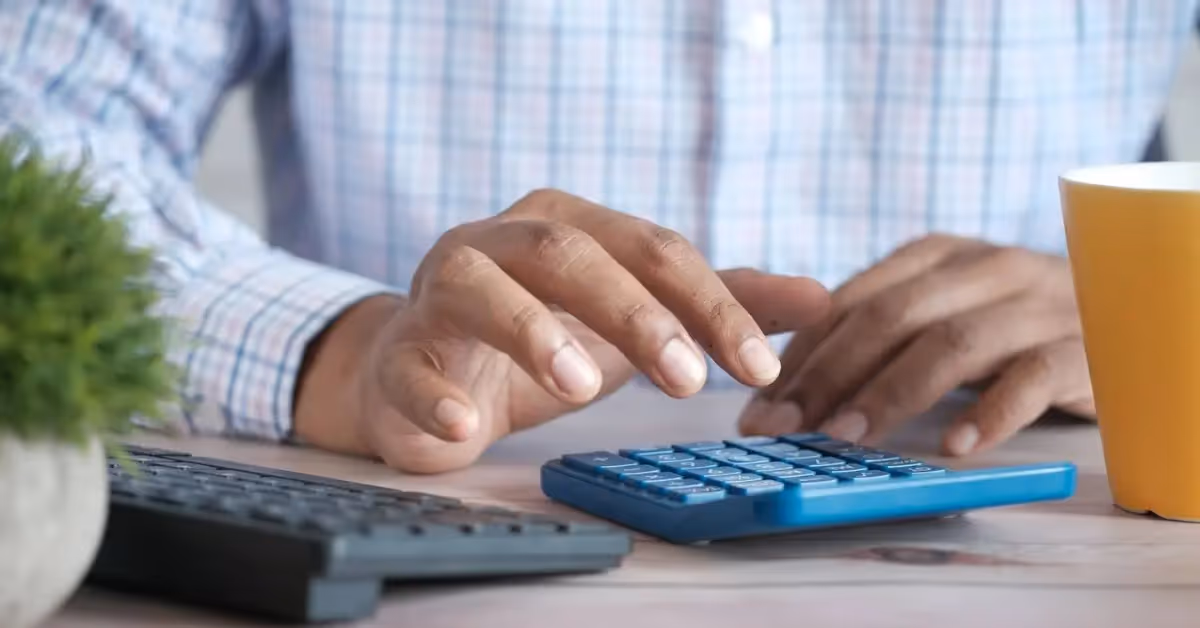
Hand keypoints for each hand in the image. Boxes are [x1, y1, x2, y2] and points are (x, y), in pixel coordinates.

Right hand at [295, 189, 829, 472]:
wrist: (430, 370)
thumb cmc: (542, 335)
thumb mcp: (635, 317)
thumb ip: (718, 304)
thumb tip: (823, 298)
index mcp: (569, 225)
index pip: (651, 248)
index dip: (709, 303)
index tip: (759, 365)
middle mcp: (502, 242)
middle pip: (569, 252)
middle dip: (633, 312)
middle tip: (687, 380)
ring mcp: (441, 291)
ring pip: (480, 287)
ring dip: (531, 331)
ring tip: (581, 385)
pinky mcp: (400, 352)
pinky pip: (409, 365)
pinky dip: (436, 396)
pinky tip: (467, 427)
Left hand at [738, 234, 1094, 455]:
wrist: (1127, 312)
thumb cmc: (1009, 324)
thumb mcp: (941, 311)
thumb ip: (877, 331)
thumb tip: (784, 379)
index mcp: (936, 255)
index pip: (851, 300)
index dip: (800, 354)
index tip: (759, 405)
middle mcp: (983, 268)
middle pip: (891, 317)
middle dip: (826, 374)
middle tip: (784, 427)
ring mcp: (1036, 304)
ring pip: (952, 342)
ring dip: (891, 393)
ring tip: (846, 437)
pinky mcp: (1082, 347)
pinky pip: (1032, 377)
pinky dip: (991, 412)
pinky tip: (955, 448)